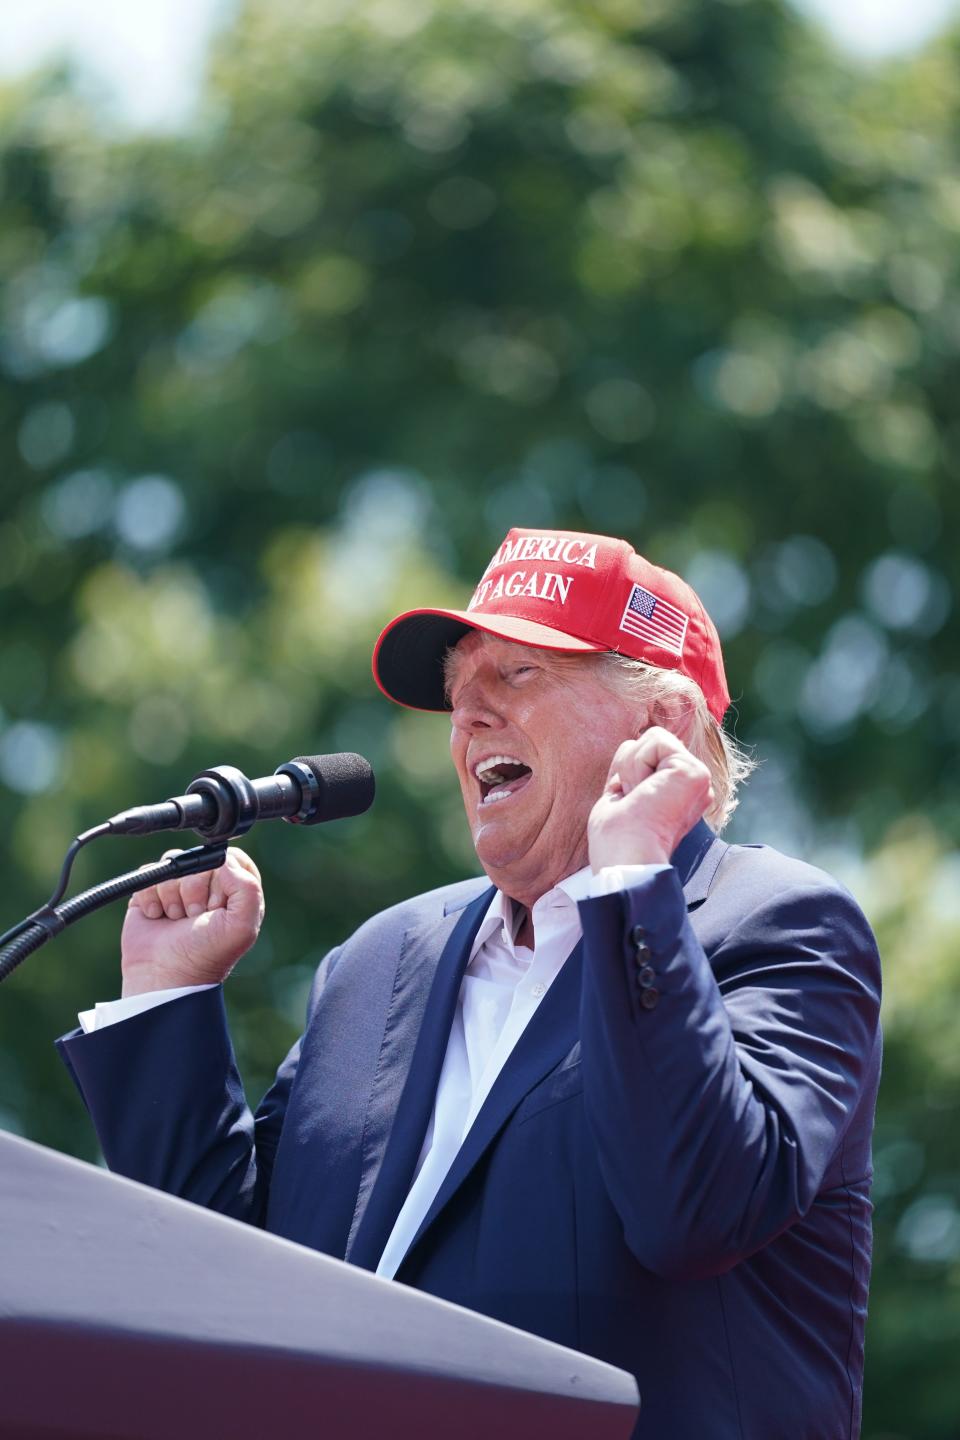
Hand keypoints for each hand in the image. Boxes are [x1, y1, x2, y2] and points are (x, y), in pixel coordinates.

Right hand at [120, 847, 264, 996]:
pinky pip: (148, 873)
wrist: (164, 977)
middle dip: (195, 890)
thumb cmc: (206, 955)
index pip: (232, 858)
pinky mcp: (151, 892)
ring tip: (176, 920)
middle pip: (200, 859)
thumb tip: (224, 860)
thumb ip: (247, 888)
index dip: (222, 876)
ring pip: (173, 863)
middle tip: (195, 917)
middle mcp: (208, 886)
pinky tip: (157, 917)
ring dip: (172, 896)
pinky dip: (150, 897)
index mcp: (235, 891)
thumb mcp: (242, 926)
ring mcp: (178, 888)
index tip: (217, 904)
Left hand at [588, 727, 713, 870]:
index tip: (628, 805)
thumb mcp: (620, 797)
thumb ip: (631, 773)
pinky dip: (637, 765)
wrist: (626, 863)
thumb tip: (631, 745)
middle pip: (648, 743)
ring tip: (640, 799)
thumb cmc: (617, 842)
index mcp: (678, 794)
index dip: (624, 774)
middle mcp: (693, 786)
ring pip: (652, 738)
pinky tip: (645, 793)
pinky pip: (656, 739)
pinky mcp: (696, 772)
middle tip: (633, 803)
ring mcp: (698, 778)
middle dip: (628, 768)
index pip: (645, 755)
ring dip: (631, 768)